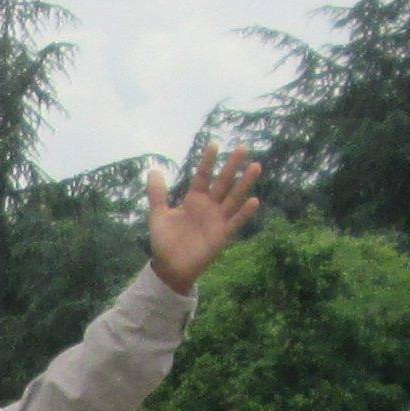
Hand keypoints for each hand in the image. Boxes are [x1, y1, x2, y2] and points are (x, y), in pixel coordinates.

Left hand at [141, 147, 264, 293]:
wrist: (170, 267)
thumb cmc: (165, 241)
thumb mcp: (159, 215)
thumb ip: (158, 194)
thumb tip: (154, 170)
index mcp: (193, 199)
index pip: (203, 176)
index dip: (208, 161)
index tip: (214, 144)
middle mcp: (208, 206)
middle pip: (222, 182)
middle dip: (232, 166)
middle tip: (243, 147)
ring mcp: (217, 219)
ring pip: (233, 198)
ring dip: (244, 183)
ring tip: (255, 166)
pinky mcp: (222, 235)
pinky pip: (235, 222)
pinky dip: (244, 213)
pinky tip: (254, 201)